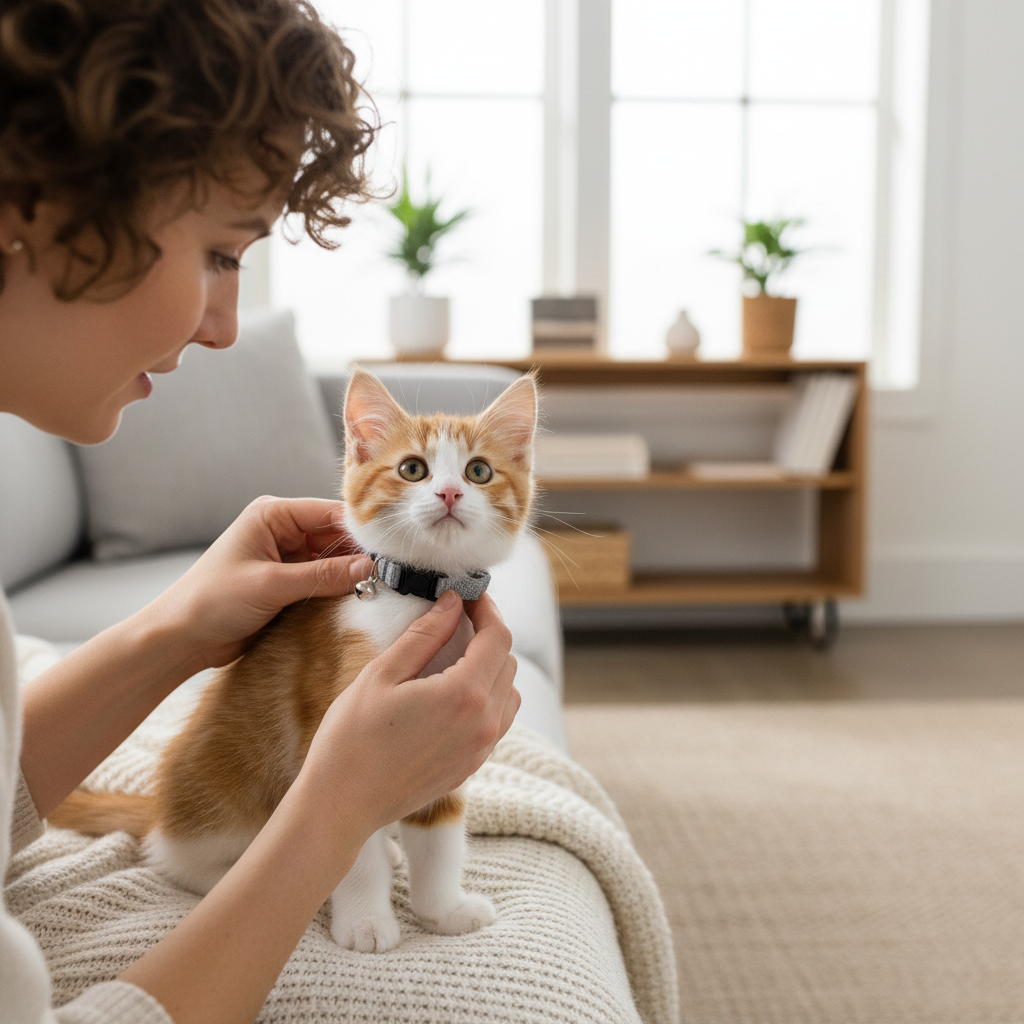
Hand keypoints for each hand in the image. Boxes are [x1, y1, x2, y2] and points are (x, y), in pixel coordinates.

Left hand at [148, 496, 372, 671]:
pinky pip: (323, 582)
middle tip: (393, 572)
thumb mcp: (271, 586)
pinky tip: (361, 599)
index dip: (361, 529)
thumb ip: (323, 576)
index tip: (394, 547)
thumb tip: (370, 567)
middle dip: (359, 555)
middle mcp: (281, 531)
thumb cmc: (211, 602)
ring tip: (383, 587)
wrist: (179, 640)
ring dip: (351, 575)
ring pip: (332, 561)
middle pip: (335, 537)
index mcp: (272, 515)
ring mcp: (285, 559)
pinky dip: (339, 591)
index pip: (328, 513)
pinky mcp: (287, 584)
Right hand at [300, 591, 520, 833]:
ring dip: (492, 667)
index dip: (487, 608)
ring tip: (457, 653)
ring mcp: (481, 749)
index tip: (469, 595)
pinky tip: (454, 691)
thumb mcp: (382, 674)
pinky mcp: (472, 766)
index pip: (497, 637)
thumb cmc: (352, 738)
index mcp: (464, 695)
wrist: (341, 805)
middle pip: (507, 662)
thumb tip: (452, 602)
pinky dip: (487, 697)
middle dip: (488, 634)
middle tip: (458, 618)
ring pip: (508, 692)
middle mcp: (484, 723)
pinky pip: (497, 721)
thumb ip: (424, 635)